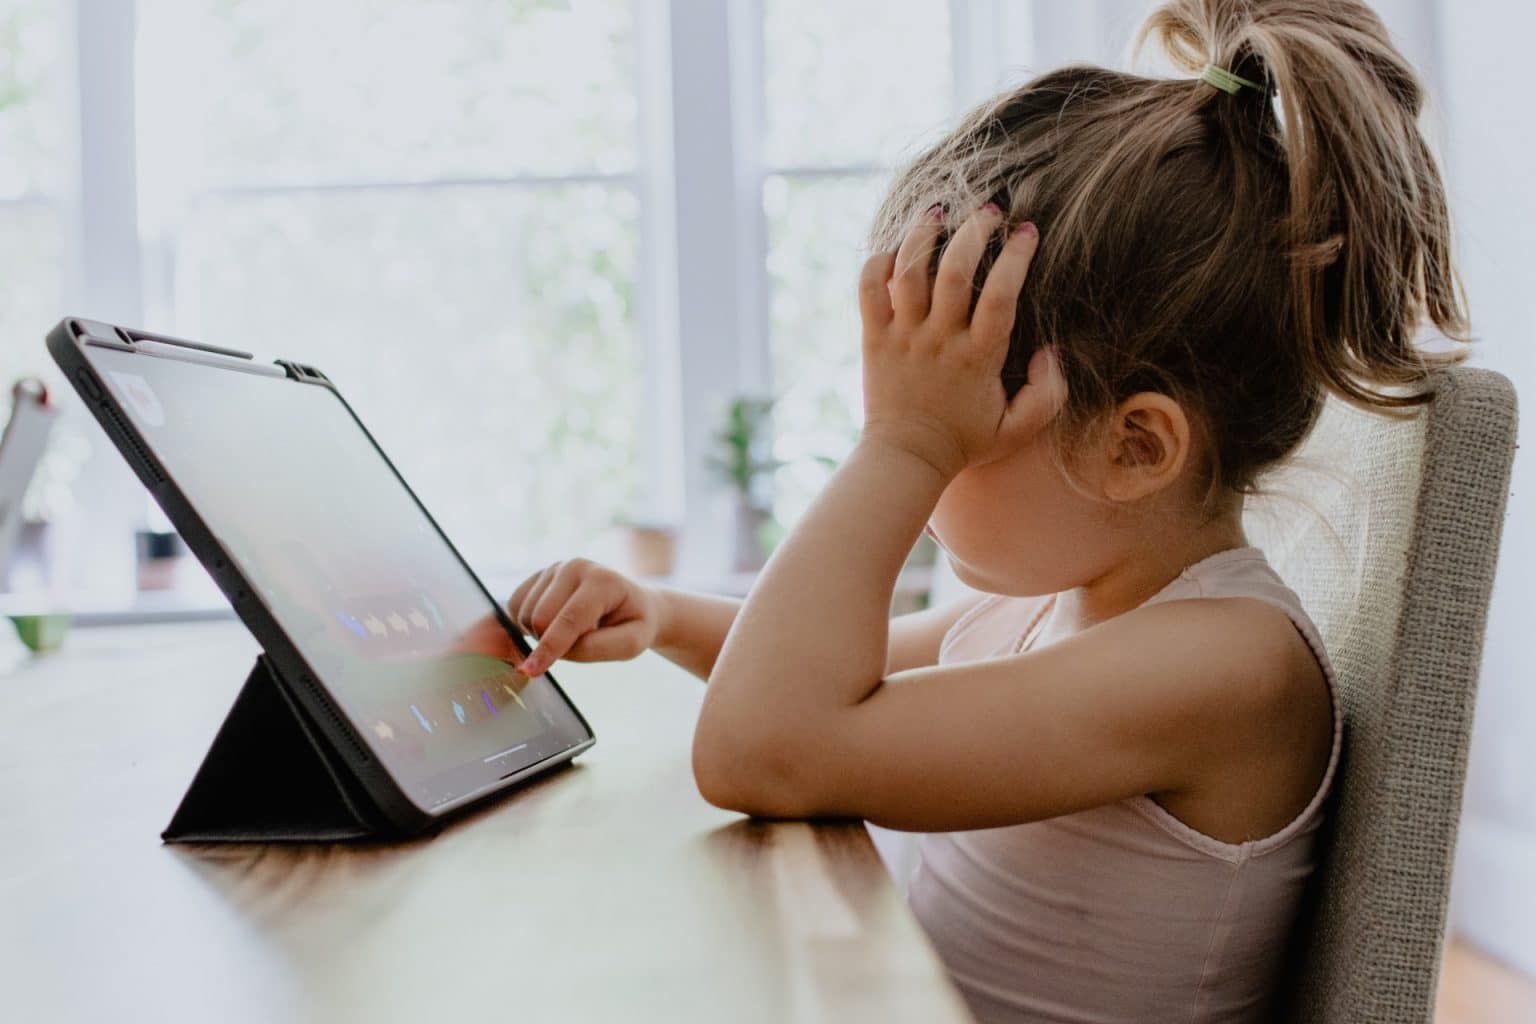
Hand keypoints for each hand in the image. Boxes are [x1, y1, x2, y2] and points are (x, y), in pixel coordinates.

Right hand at [506, 559, 661, 675]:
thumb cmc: (632, 625)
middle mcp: (575, 567)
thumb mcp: (631, 643)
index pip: (570, 619)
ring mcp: (554, 568)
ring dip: (541, 634)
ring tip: (571, 630)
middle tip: (579, 642)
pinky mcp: (538, 576)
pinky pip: (514, 607)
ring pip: (524, 614)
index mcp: (603, 581)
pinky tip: (552, 624)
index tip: (530, 671)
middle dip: (550, 642)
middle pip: (540, 617)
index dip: (550, 648)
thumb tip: (556, 651)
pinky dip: (527, 625)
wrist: (630, 603)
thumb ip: (597, 648)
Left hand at [857, 202, 1065, 477]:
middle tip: (989, 211)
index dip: (1016, 257)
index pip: (1001, 295)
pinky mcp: (873, 339)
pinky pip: (868, 289)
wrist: (906, 459)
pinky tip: (894, 251)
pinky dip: (877, 263)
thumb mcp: (1019, 428)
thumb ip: (1048, 393)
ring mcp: (903, 337)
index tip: (1027, 231)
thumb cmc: (966, 442)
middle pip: (954, 271)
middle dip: (974, 231)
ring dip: (923, 235)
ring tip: (939, 213)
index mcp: (979, 358)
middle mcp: (939, 341)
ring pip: (908, 272)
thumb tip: (1052, 351)